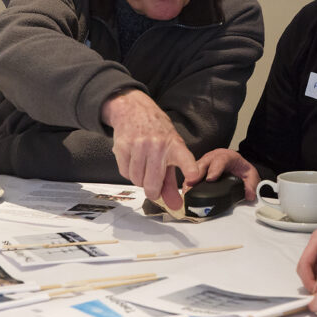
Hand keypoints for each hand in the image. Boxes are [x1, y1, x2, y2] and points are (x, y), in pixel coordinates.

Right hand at [102, 90, 200, 208]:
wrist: (134, 110)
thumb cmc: (157, 133)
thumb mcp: (171, 150)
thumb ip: (172, 181)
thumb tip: (175, 206)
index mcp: (174, 145)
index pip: (184, 158)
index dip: (189, 169)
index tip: (194, 176)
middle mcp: (157, 145)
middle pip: (152, 184)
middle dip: (153, 191)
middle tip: (154, 188)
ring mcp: (139, 145)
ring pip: (137, 181)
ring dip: (140, 180)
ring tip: (144, 167)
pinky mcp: (122, 147)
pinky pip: (125, 173)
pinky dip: (129, 173)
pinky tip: (134, 160)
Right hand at [191, 149, 260, 201]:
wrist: (236, 167)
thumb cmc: (241, 169)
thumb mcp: (250, 175)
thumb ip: (252, 185)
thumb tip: (249, 195)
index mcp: (228, 156)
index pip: (221, 159)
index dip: (215, 168)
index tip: (211, 178)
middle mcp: (214, 157)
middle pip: (204, 162)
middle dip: (197, 172)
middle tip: (193, 183)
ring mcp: (205, 163)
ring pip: (195, 167)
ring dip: (190, 178)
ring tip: (187, 189)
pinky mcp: (199, 170)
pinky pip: (191, 174)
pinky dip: (188, 182)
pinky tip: (186, 191)